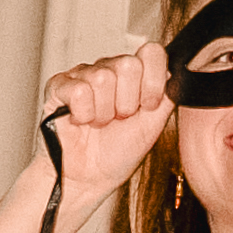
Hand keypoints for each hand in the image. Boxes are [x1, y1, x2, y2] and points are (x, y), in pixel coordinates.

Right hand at [36, 40, 173, 197]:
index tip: (147, 106)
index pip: (152, 53)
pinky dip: (84, 115)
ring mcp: (82, 75)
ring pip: (103, 79)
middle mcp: (108, 69)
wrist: (90, 179)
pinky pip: (79, 91)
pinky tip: (81, 122)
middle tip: (118, 118)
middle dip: (127, 102)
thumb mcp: (153, 124)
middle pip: (128, 64)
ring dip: (104, 113)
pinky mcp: (58, 86)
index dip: (153, 83)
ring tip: (99, 123)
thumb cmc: (117, 153)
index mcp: (132, 75)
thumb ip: (167, 94)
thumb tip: (173, 71)